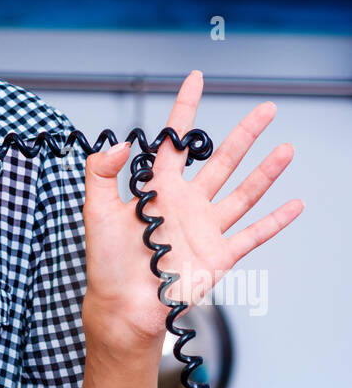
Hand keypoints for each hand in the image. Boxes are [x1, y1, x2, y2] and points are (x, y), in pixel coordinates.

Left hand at [81, 70, 303, 350]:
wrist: (122, 307)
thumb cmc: (105, 262)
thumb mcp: (94, 210)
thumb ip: (101, 171)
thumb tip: (121, 142)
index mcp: (157, 187)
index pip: (175, 140)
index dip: (185, 109)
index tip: (197, 80)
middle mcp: (186, 202)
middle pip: (222, 160)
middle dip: (245, 134)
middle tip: (266, 108)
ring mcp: (205, 228)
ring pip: (243, 192)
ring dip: (266, 171)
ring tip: (286, 147)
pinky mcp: (219, 255)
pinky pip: (253, 234)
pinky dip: (275, 221)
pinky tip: (294, 204)